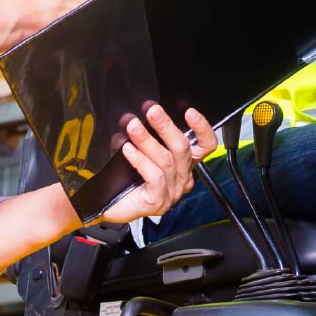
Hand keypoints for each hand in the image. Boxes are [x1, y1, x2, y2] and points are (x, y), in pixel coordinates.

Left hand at [99, 105, 216, 225]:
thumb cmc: (127, 177)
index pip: (205, 146)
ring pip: (166, 161)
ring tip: (133, 126)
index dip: (202, 129)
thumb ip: (144, 134)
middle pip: (182, 148)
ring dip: (148, 140)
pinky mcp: (158, 202)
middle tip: (152, 111)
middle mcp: (182, 178)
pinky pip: (154, 176)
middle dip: (166, 126)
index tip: (189, 112)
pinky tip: (128, 149)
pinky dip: (140, 160)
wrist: (109, 204)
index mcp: (184, 164)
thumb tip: (134, 117)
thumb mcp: (140, 149)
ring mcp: (171, 192)